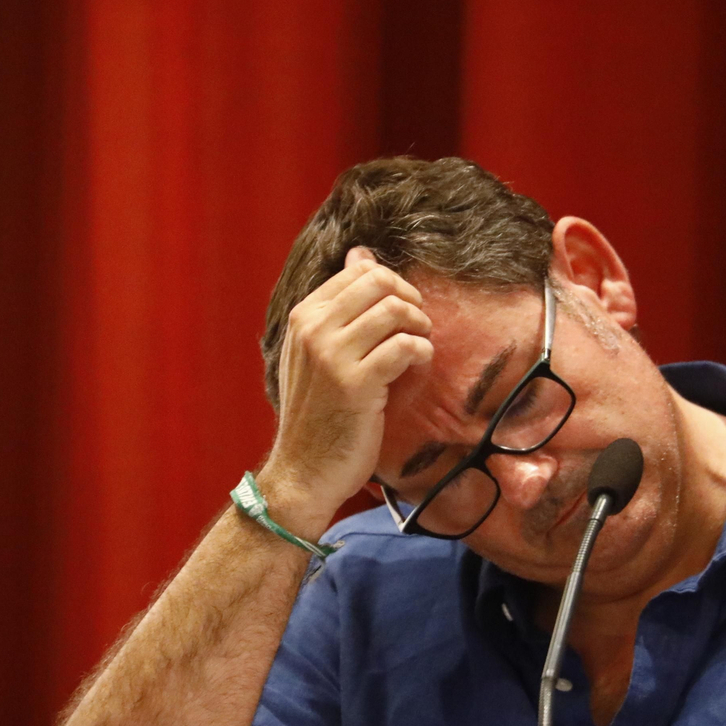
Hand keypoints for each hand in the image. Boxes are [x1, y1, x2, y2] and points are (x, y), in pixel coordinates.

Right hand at [259, 248, 433, 537]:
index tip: (403, 312)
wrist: (303, 471)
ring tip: (419, 347)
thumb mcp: (317, 353)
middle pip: (380, 282)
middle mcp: (313, 329)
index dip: (393, 285)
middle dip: (410, 299)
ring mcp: (332, 356)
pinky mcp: (356, 384)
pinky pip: (404, 346)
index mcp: (303, 316)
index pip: (359, 271)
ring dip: (419, 325)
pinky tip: (418, 366)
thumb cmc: (319, 414)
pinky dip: (421, 352)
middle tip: (418, 326)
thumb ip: (339, 307)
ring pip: (394, 310)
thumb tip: (360, 254)